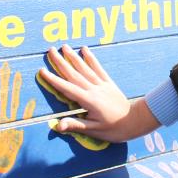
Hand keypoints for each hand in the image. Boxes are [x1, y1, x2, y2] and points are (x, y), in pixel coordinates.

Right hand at [37, 45, 157, 144]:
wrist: (135, 122)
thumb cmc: (113, 129)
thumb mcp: (93, 130)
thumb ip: (75, 126)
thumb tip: (57, 125)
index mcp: (88, 101)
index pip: (67, 88)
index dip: (53, 80)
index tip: (42, 71)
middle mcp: (94, 89)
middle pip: (74, 74)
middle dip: (61, 62)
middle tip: (50, 51)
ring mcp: (102, 84)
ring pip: (85, 68)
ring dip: (73, 57)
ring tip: (64, 46)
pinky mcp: (108, 83)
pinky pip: (98, 68)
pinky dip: (91, 58)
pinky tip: (85, 50)